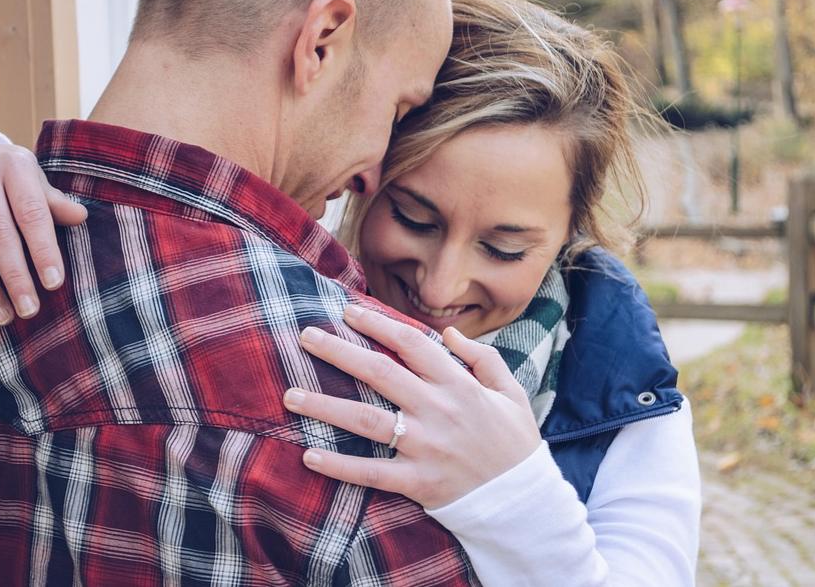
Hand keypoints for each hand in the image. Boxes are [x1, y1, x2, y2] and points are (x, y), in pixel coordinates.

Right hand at [0, 140, 86, 323]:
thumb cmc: (8, 175)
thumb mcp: (33, 179)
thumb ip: (53, 202)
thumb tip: (81, 217)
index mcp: (13, 166)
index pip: (31, 214)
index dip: (43, 250)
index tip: (54, 283)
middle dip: (15, 277)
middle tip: (29, 310)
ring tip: (4, 315)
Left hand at [283, 304, 541, 509]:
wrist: (524, 502)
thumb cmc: (515, 442)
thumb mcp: (510, 391)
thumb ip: (482, 358)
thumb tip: (448, 334)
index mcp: (458, 385)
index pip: (411, 343)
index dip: (378, 324)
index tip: (348, 312)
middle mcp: (437, 411)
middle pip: (379, 373)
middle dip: (339, 351)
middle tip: (306, 336)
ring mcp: (425, 447)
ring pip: (366, 420)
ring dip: (325, 406)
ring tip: (290, 395)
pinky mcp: (417, 481)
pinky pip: (371, 472)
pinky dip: (339, 466)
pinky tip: (310, 455)